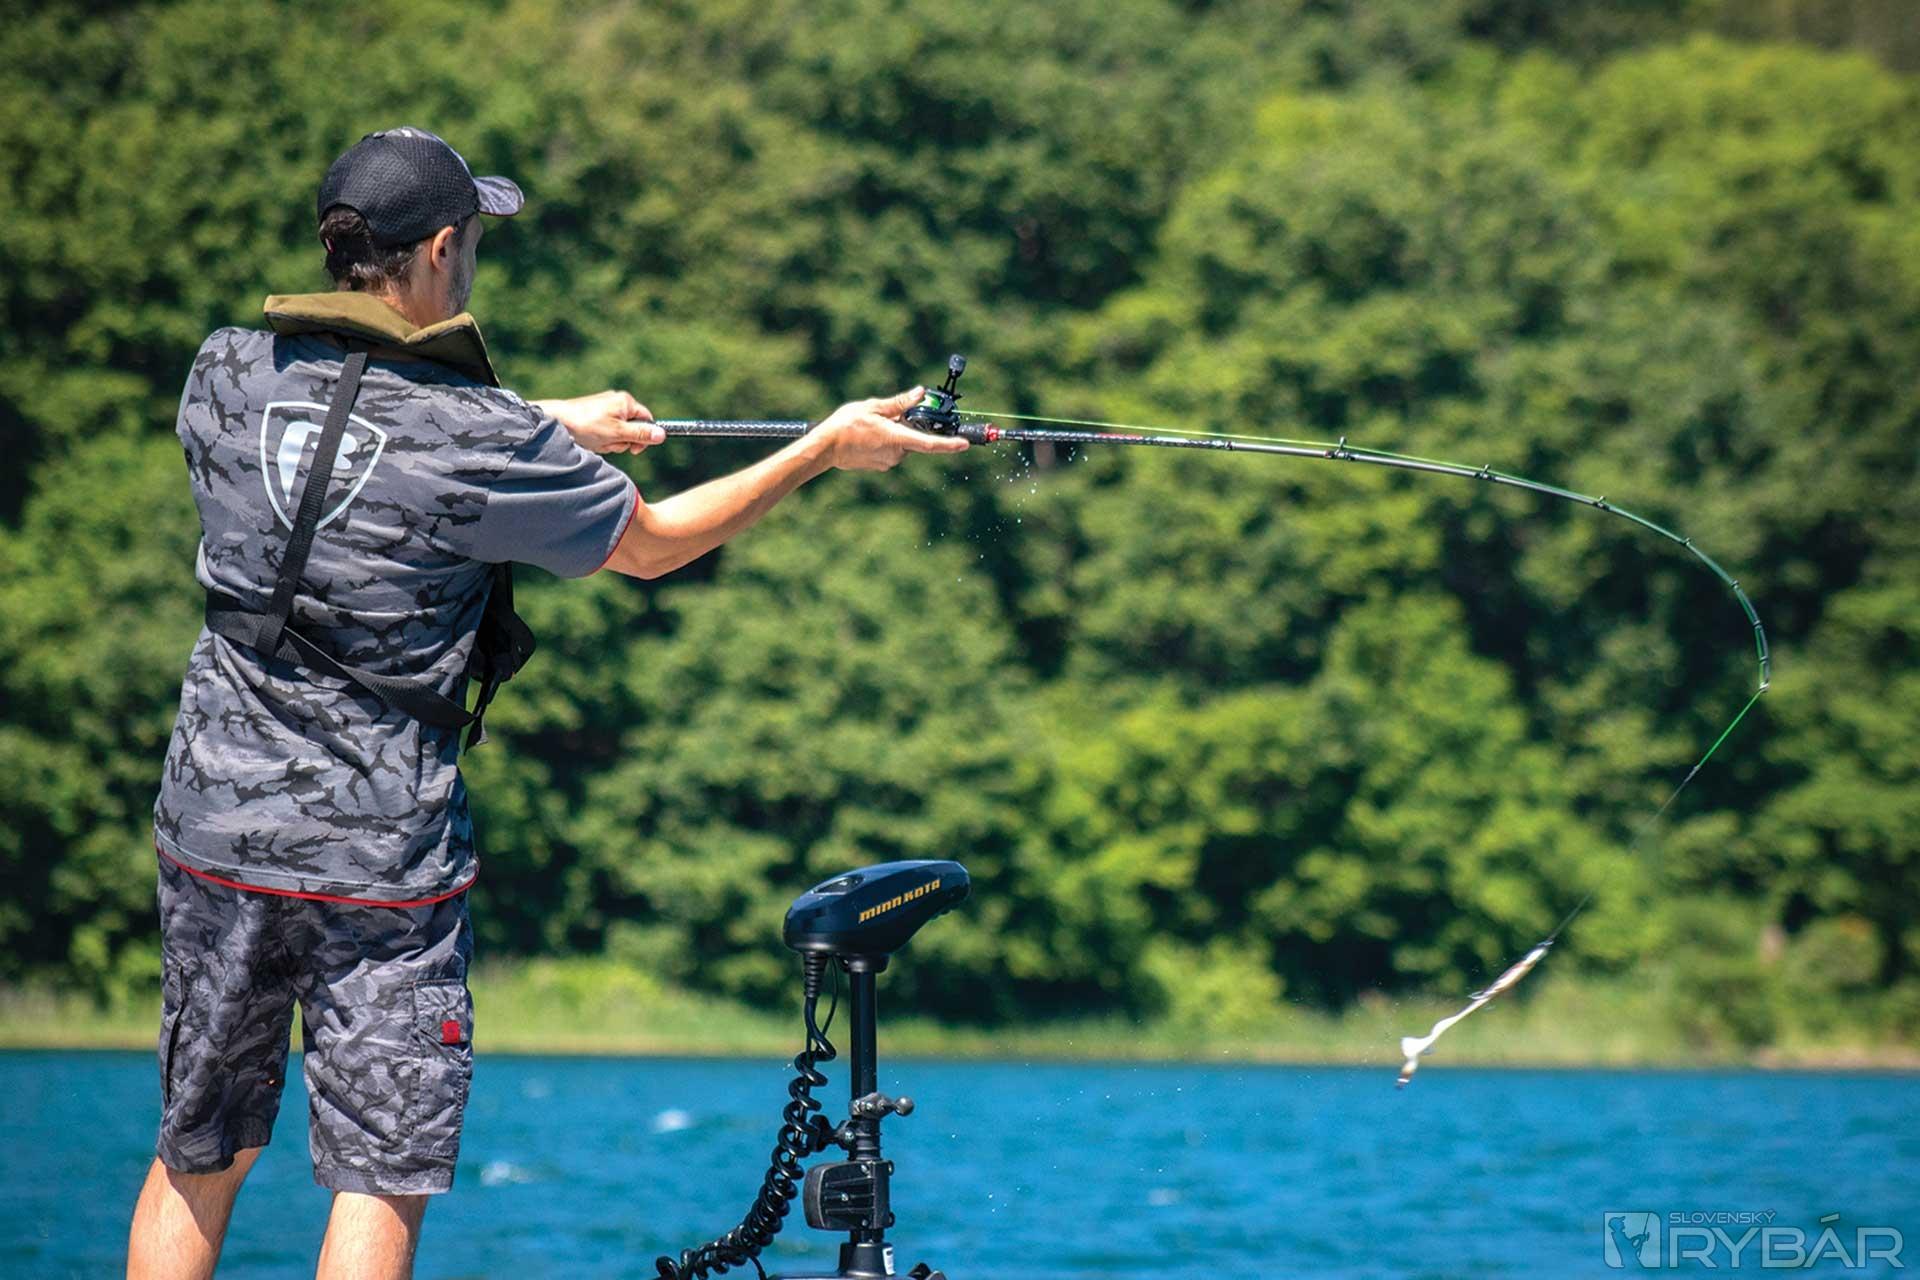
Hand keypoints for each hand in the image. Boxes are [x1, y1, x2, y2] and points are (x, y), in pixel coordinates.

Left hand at [533, 390, 664, 453]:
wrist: (557, 422)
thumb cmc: (587, 425)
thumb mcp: (618, 433)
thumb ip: (641, 434)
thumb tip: (662, 435)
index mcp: (626, 402)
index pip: (647, 420)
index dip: (644, 437)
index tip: (634, 449)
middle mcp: (617, 402)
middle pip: (633, 428)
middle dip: (623, 441)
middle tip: (609, 442)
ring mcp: (605, 409)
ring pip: (619, 433)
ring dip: (611, 442)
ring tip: (596, 440)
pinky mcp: (595, 416)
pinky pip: (606, 432)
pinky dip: (601, 440)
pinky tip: (591, 440)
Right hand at [815, 387, 968, 471]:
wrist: (825, 448)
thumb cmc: (846, 425)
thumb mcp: (874, 407)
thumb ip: (900, 403)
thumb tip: (920, 393)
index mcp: (897, 438)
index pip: (930, 444)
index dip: (950, 444)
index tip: (965, 444)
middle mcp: (896, 454)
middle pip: (914, 439)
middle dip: (908, 427)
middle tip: (888, 414)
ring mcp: (888, 462)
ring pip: (902, 445)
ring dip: (896, 434)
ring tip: (871, 425)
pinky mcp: (880, 466)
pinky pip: (891, 451)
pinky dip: (886, 442)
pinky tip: (868, 435)